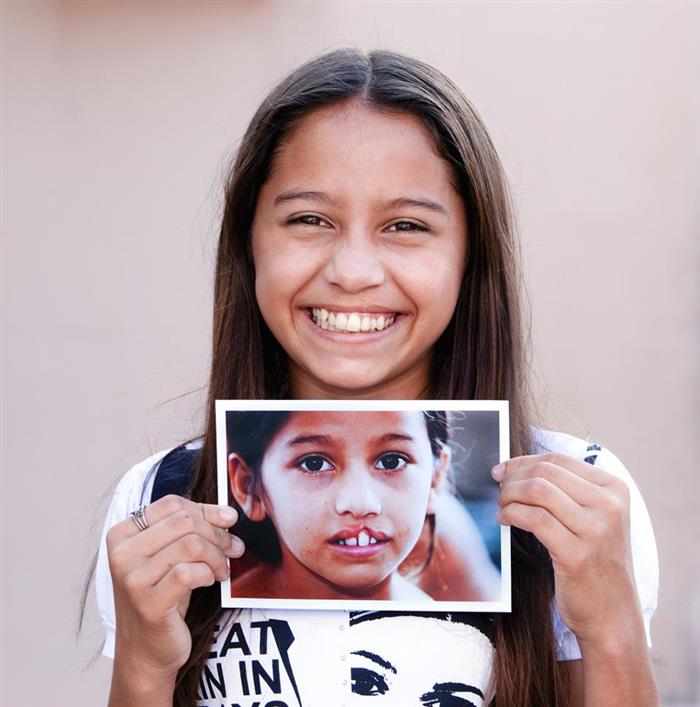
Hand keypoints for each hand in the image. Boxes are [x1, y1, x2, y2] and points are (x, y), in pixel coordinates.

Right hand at [106, 495, 244, 687]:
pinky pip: (189, 573)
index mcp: (122, 534)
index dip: (206, 510)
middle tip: (233, 547)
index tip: (228, 521)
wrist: (145, 651)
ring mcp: (132, 579)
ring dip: (216, 555)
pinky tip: (209, 581)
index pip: (172, 504)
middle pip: (184, 521)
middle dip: (217, 533)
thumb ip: (188, 529)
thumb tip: (227, 513)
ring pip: (191, 545)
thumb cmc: (162, 597)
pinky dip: (208, 573)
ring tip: (221, 568)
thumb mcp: (169, 555)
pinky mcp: (148, 603)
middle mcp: (121, 554)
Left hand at [493, 453, 640, 648]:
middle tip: (498, 489)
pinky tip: (504, 520)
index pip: (558, 460)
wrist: (612, 614)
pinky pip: (534, 519)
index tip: (502, 470)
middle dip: (513, 477)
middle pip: (545, 472)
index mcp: (614, 489)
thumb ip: (565, 490)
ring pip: (537, 490)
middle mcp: (609, 506)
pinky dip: (511, 514)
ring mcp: (596, 530)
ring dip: (509, 494)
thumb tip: (514, 466)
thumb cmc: (594, 562)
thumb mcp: (593, 518)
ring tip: (502, 505)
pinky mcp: (577, 554)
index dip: (523, 461)